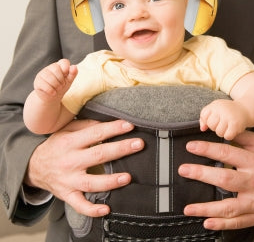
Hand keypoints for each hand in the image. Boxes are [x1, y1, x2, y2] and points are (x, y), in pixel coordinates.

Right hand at [24, 119, 143, 216]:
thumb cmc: (56, 145)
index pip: (95, 133)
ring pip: (91, 183)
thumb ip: (86, 125)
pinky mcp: (67, 195)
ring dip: (110, 181)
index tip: (129, 125)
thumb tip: (107, 123)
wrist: (33, 166)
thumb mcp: (66, 130)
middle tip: (138, 144)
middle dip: (120, 149)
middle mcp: (70, 161)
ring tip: (128, 177)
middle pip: (98, 155)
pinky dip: (92, 209)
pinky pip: (79, 205)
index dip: (113, 129)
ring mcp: (68, 180)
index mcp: (70, 142)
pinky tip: (106, 209)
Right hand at [33, 59, 76, 102]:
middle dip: (61, 80)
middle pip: (56, 69)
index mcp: (59, 65)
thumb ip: (73, 73)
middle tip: (62, 85)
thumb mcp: (69, 80)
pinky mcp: (37, 81)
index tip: (66, 75)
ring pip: (49, 77)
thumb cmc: (61, 86)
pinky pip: (44, 84)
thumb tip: (74, 67)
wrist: (52, 97)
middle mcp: (50, 68)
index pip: (64, 62)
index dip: (66, 68)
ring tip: (57, 89)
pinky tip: (53, 93)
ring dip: (56, 85)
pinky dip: (51, 90)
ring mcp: (42, 73)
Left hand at [178, 130, 253, 230]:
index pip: (227, 153)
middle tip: (184, 170)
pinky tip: (206, 222)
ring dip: (206, 208)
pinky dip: (221, 224)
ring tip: (188, 208)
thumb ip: (241, 137)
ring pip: (229, 207)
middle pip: (225, 179)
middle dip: (202, 174)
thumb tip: (221, 131)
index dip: (207, 149)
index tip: (191, 147)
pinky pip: (237, 222)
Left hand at [200, 99, 248, 139]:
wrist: (246, 109)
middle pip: (211, 125)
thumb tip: (202, 129)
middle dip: (215, 127)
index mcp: (215, 104)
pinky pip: (227, 136)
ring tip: (227, 126)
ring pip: (218, 132)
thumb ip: (205, 118)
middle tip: (222, 123)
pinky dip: (229, 135)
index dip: (208, 120)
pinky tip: (232, 130)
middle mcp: (222, 109)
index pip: (204, 116)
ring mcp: (229, 117)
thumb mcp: (215, 109)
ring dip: (223, 132)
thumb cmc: (227, 111)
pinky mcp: (235, 125)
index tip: (215, 119)